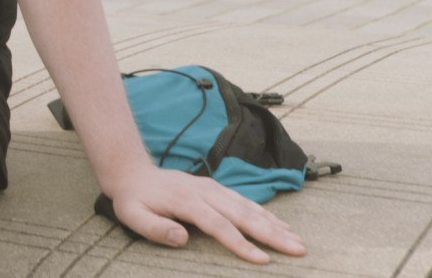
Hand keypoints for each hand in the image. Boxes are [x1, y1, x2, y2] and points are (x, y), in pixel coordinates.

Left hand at [108, 165, 305, 263]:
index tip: (262, 259)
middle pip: (242, 214)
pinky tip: (280, 224)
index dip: (240, 243)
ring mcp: (211, 187)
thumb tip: (183, 238)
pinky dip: (263, 212)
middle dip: (271, 233)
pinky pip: (243, 201)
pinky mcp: (214, 187)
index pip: (218, 225)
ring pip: (247, 206)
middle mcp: (204, 191)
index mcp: (186, 200)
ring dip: (273, 223)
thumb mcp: (133, 216)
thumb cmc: (133, 200)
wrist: (132, 172)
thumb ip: (156, 228)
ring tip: (297, 240)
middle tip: (298, 249)